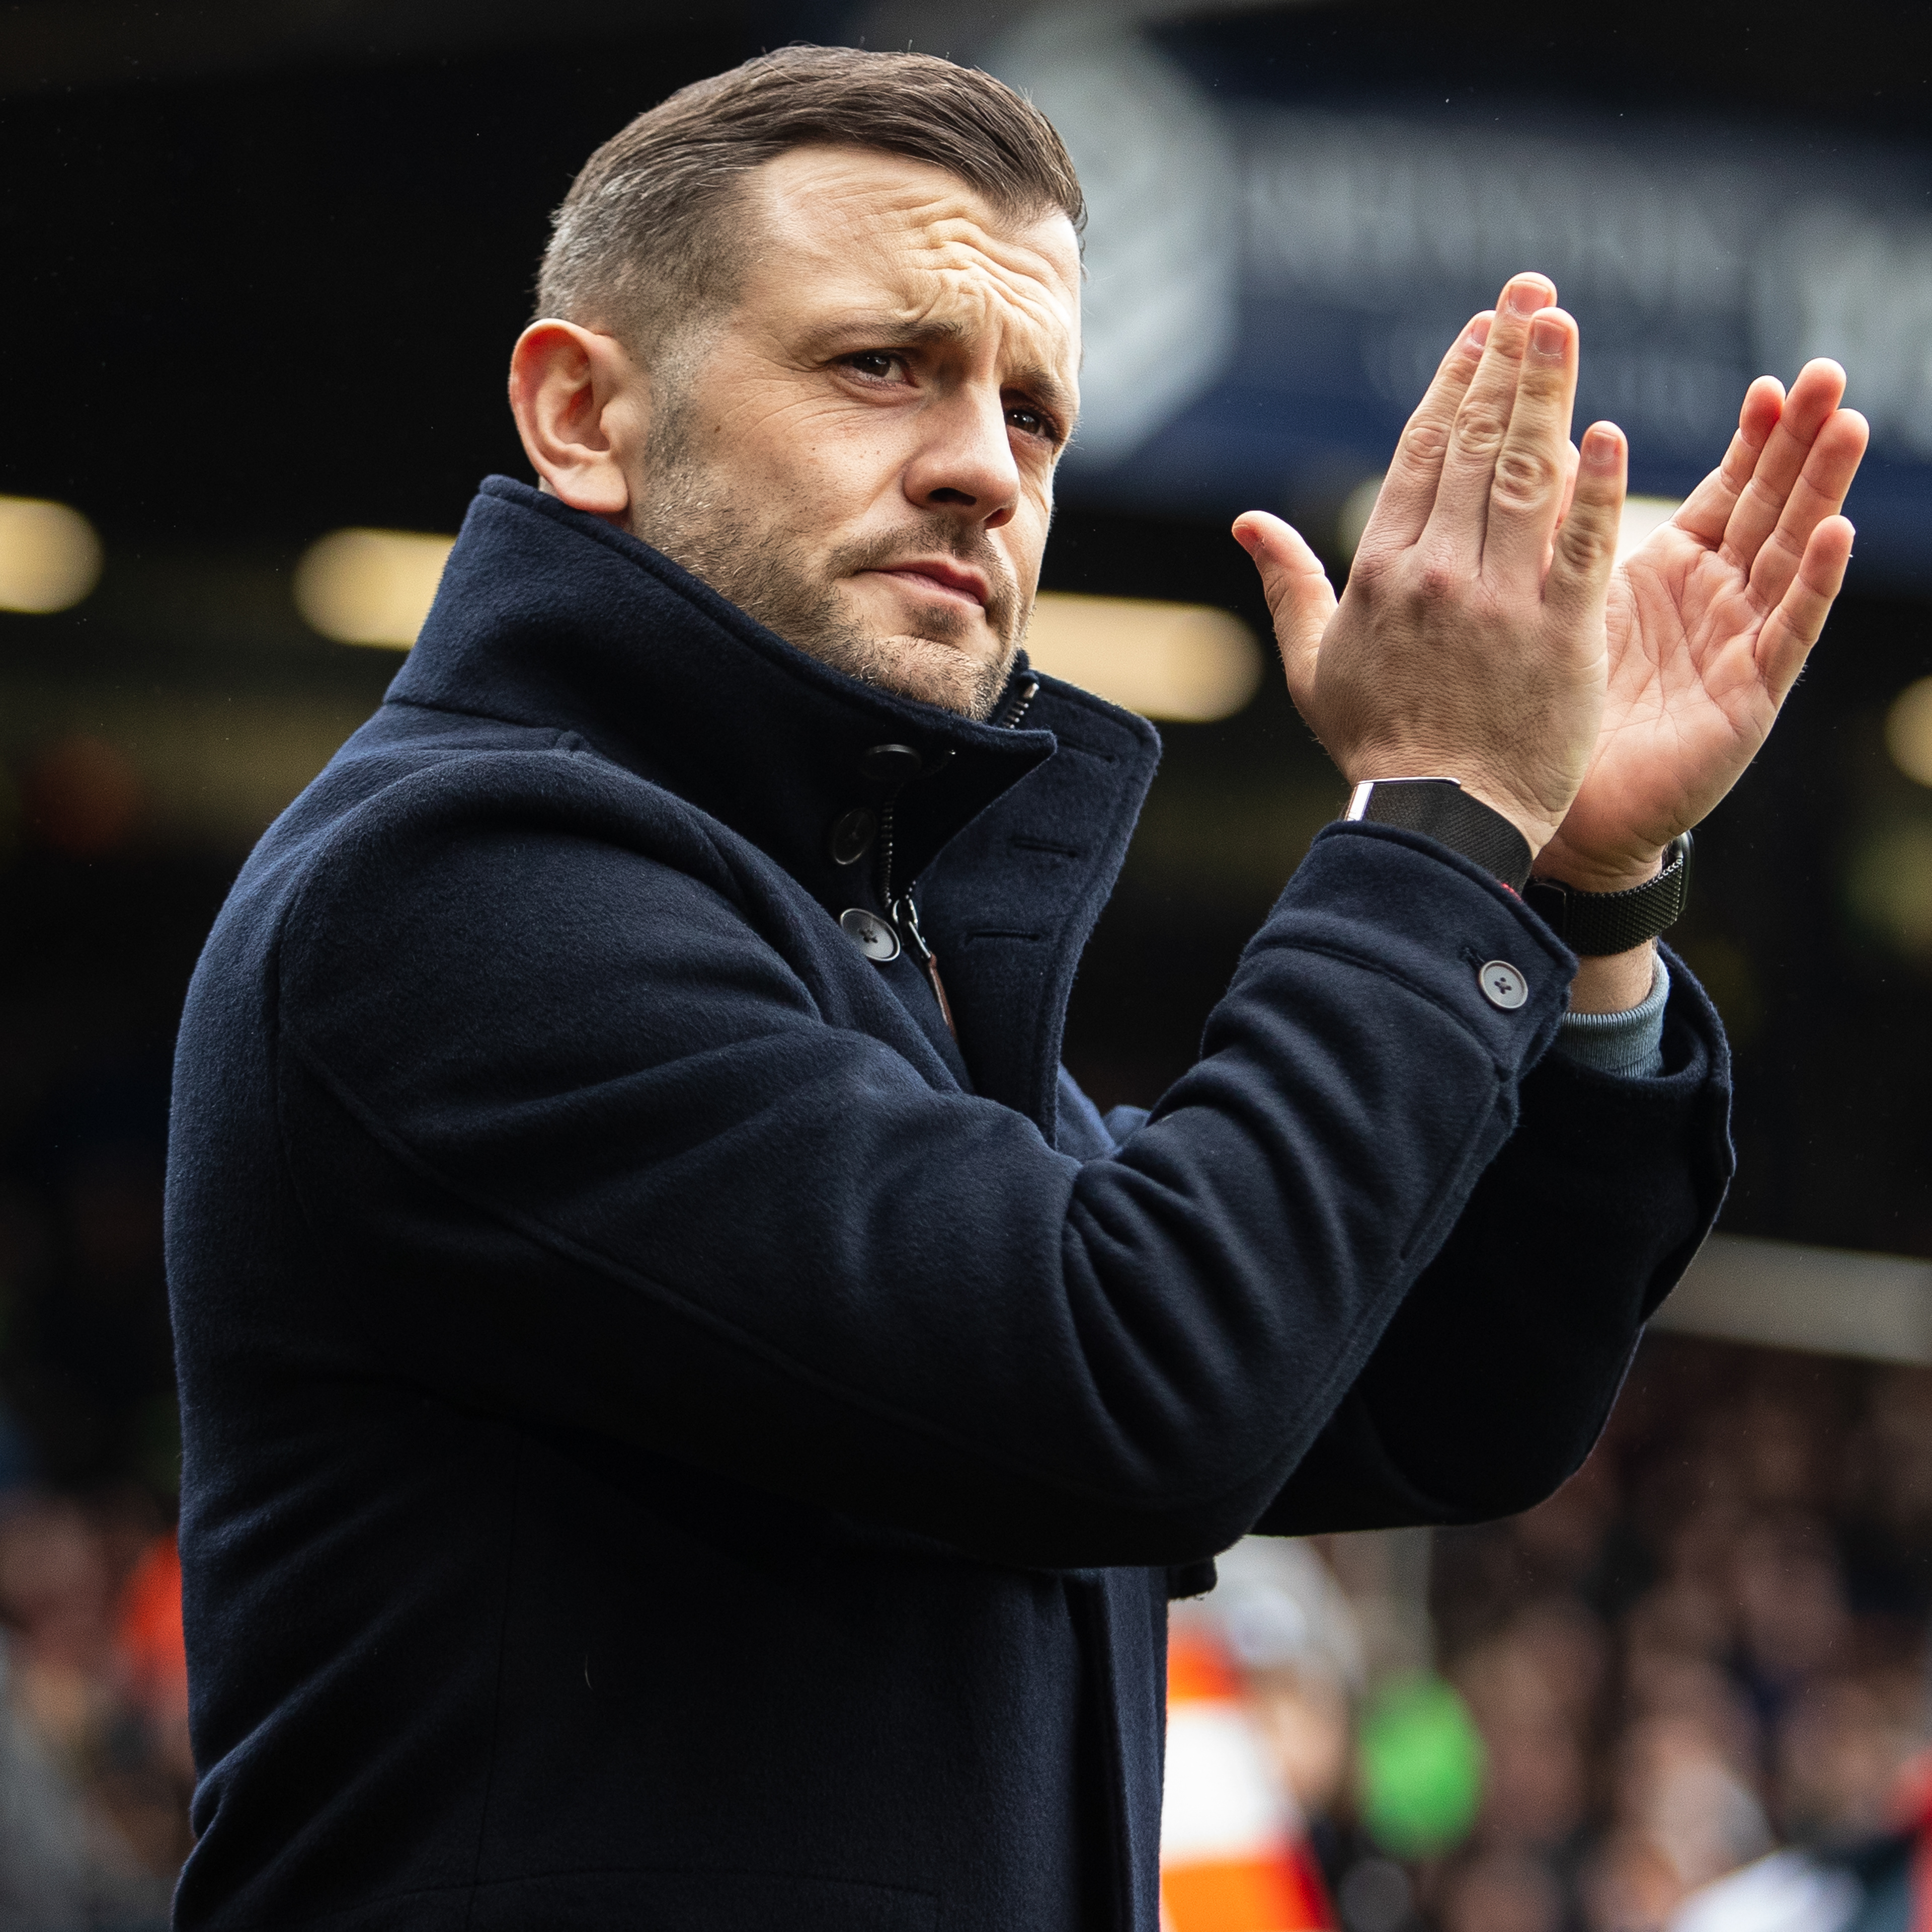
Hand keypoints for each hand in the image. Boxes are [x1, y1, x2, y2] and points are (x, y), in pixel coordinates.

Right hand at [1234, 273, 1623, 858]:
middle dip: (1504, 362)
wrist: (1435, 823)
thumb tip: (1248, 523)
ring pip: (1525, 477)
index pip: (1420, 456)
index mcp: (1380, 574)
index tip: (1481, 331)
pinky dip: (1595, 488)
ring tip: (1562, 325)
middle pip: (1474, 446)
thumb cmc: (1377, 746)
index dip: (1452, 385)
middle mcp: (1437, 575)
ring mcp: (1500, 603)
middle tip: (1532, 294)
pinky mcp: (1559, 636)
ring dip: (1545, 393)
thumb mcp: (1314, 665)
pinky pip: (1582, 547)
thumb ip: (1288, 585)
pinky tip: (1608, 429)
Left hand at [1535, 362, 1868, 892]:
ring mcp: (1741, 645)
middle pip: (1771, 506)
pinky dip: (1815, 581)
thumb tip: (1557, 442)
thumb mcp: (1568, 599)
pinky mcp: (1749, 695)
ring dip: (1822, 491)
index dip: (1753, 439)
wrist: (1556, 804)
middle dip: (1802, 443)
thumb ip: (1571, 529)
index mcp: (1677, 570)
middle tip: (1829, 375)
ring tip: (1847, 426)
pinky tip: (1839, 532)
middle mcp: (1719, 599)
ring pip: (1792, 553)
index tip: (1768, 383)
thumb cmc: (1558, 703)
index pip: (1729, 490)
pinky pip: (1789, 631)